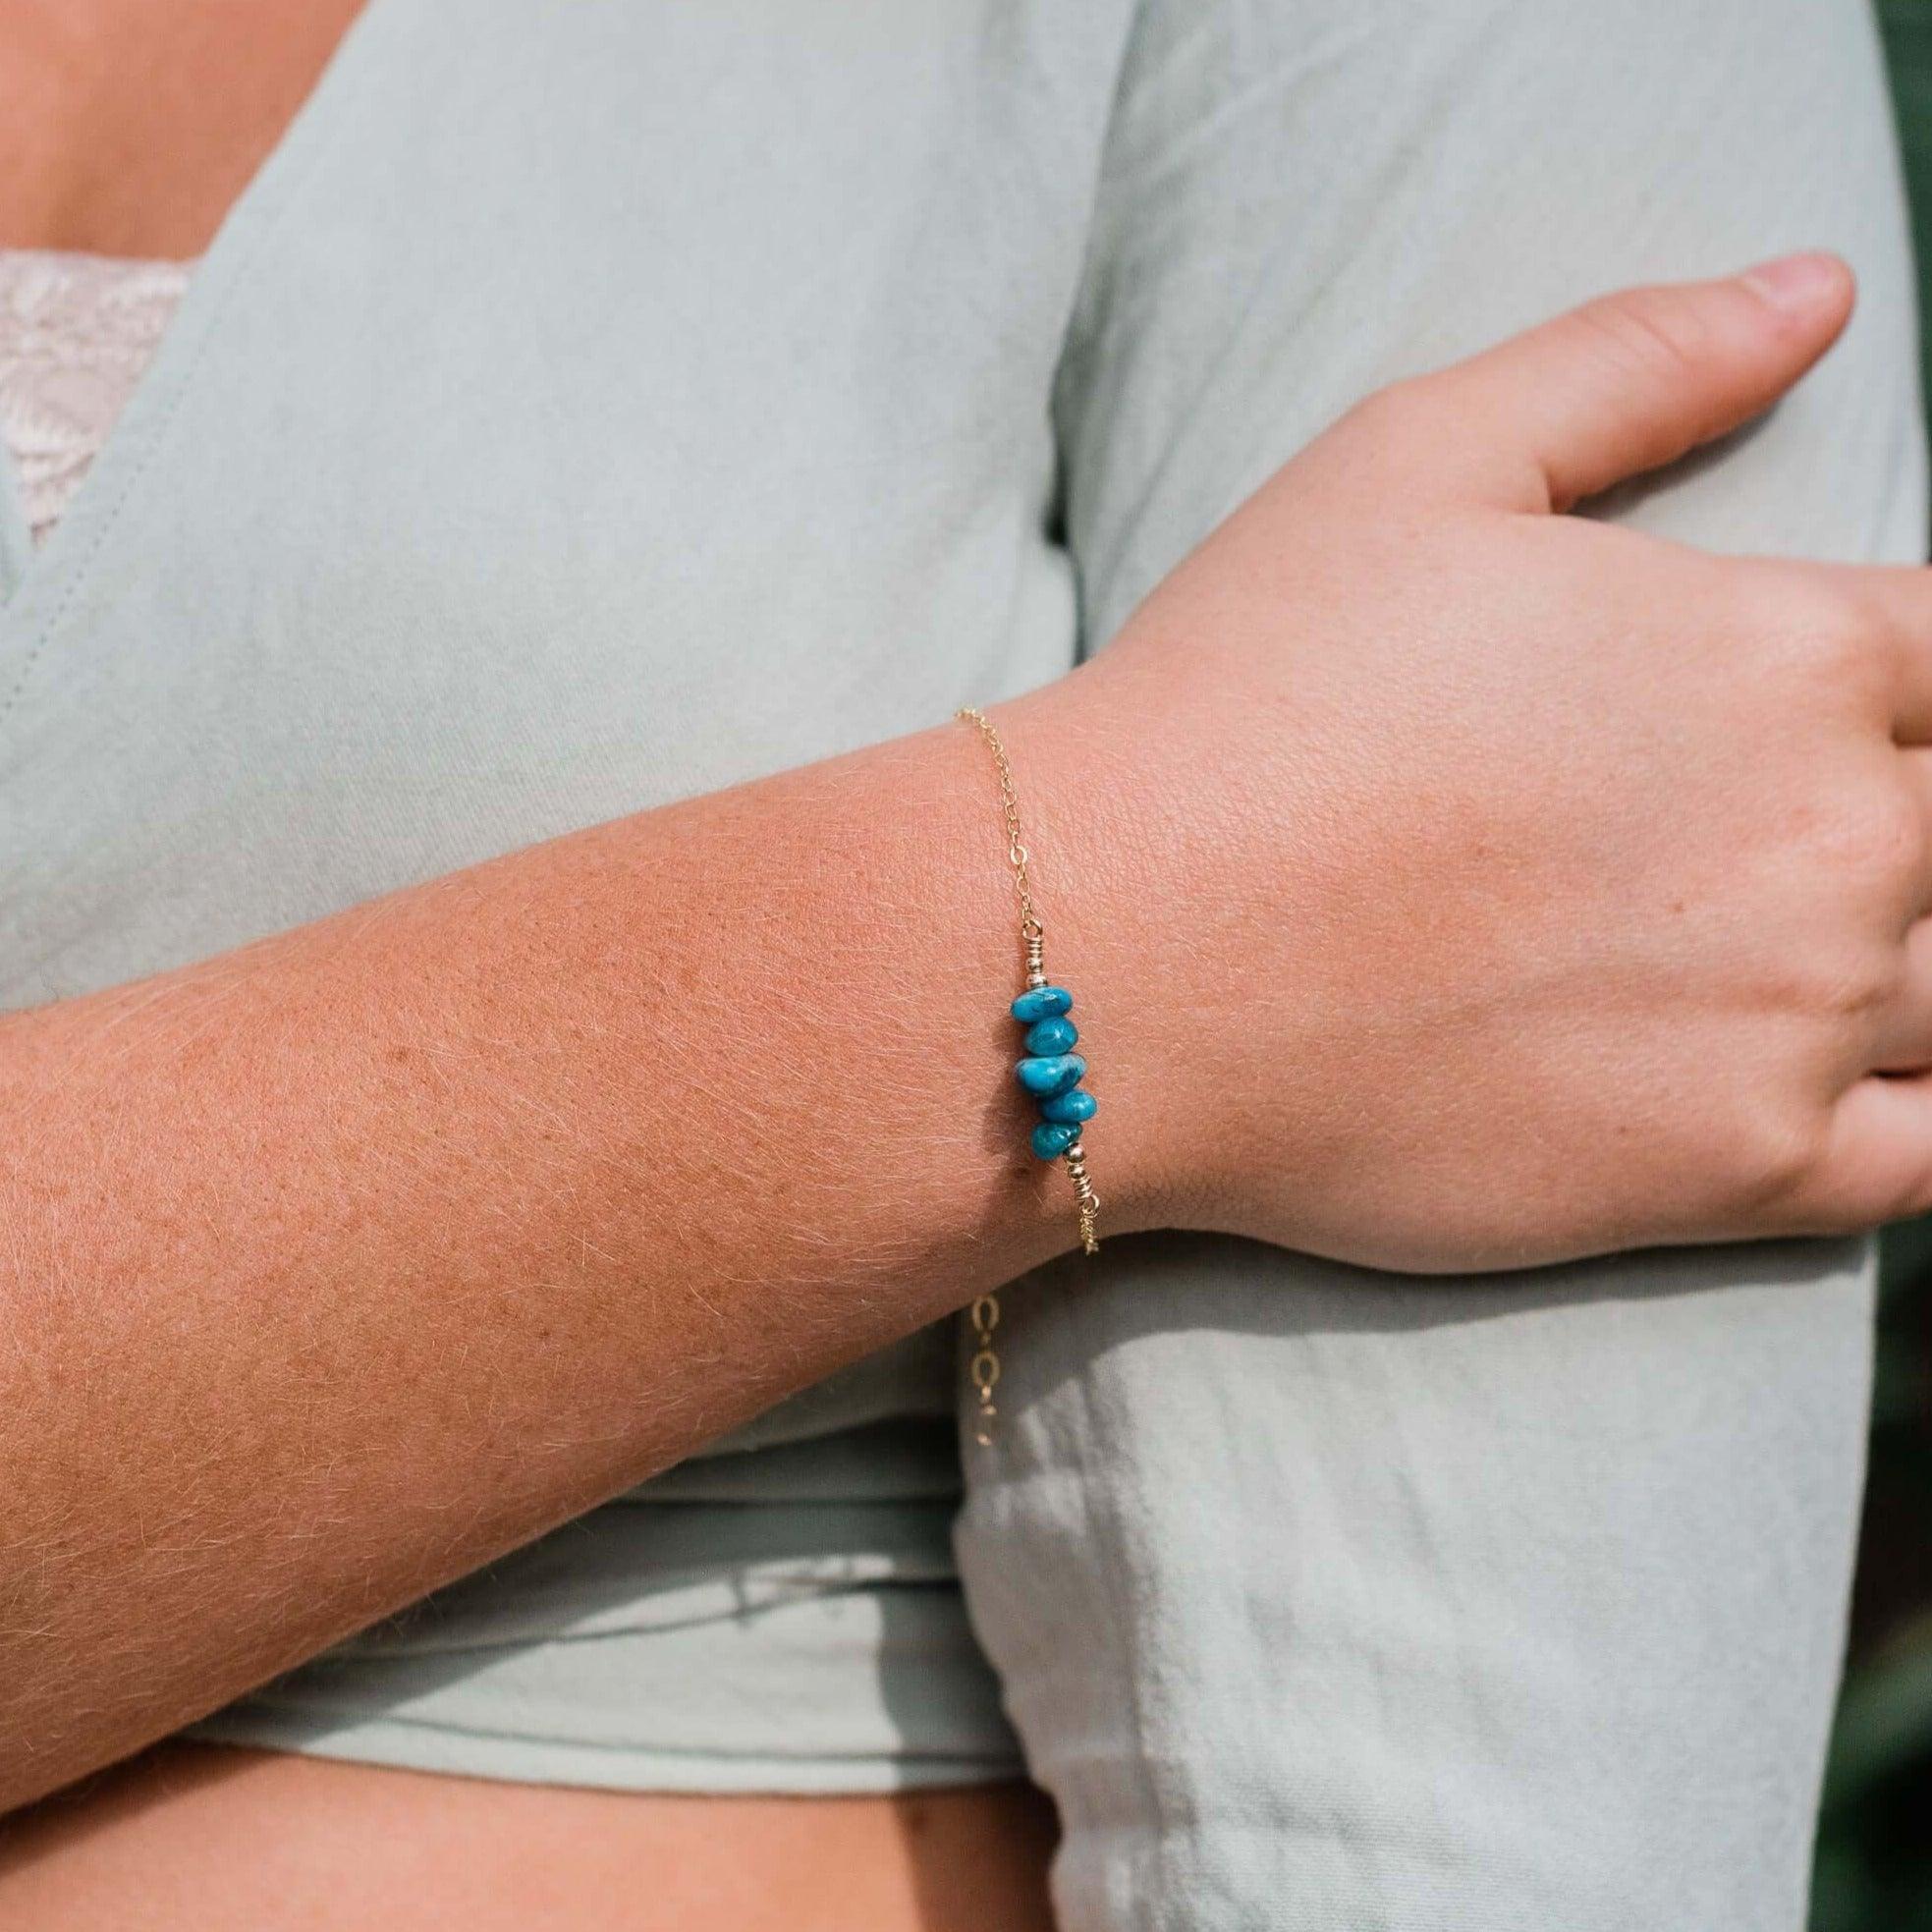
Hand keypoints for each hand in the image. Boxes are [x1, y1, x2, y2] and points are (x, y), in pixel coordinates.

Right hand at [1078, 253, 1931, 1271]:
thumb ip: (1637, 364)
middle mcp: (1838, 833)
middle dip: (1903, 814)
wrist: (1115, 952)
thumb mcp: (1415, 460)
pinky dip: (1929, 1117)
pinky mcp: (1731, 1172)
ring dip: (1914, 955)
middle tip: (1760, 843)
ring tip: (1791, 947)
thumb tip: (1818, 291)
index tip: (1836, 708)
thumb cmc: (1245, 696)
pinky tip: (1852, 1081)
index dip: (1913, 674)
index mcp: (1785, 648)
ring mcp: (1797, 1018)